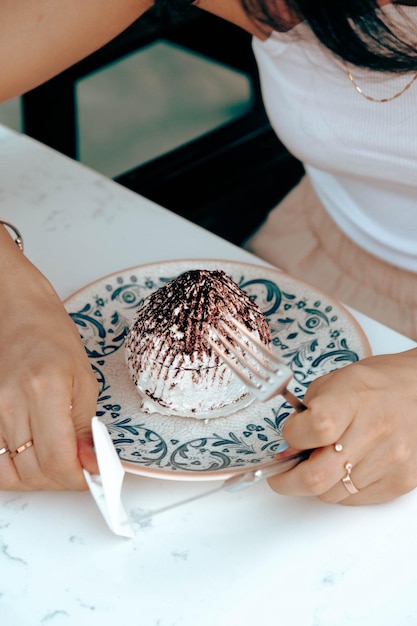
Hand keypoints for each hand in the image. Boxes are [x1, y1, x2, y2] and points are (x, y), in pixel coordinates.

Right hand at [0, 230, 98, 489]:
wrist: (13, 310)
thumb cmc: (50, 334)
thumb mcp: (83, 377)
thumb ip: (86, 425)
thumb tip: (92, 464)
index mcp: (44, 389)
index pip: (58, 460)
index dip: (77, 478)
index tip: (91, 475)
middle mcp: (10, 403)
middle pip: (33, 473)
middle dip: (61, 479)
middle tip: (77, 466)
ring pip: (11, 473)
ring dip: (38, 477)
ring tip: (55, 459)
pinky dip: (12, 469)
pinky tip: (29, 456)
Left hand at [268, 349, 416, 504]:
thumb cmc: (377, 385)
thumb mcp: (334, 383)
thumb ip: (306, 414)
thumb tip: (288, 447)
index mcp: (352, 400)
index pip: (314, 429)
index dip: (292, 437)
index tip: (288, 438)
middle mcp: (375, 432)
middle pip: (317, 477)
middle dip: (288, 481)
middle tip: (281, 475)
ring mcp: (390, 461)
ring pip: (331, 494)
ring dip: (319, 481)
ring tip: (325, 460)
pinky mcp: (400, 482)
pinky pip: (353, 499)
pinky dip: (341, 487)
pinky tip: (348, 465)